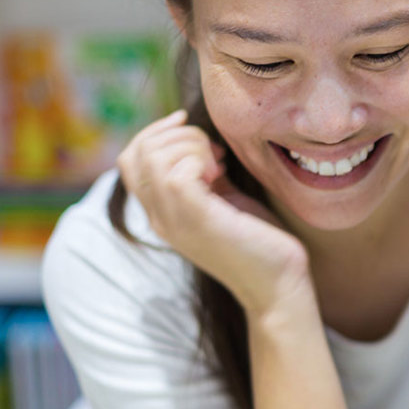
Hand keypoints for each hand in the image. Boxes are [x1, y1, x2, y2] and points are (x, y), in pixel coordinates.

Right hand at [117, 110, 312, 316]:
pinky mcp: (198, 220)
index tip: (187, 123)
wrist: (279, 285)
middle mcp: (160, 218)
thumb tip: (200, 139)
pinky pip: (178, 172)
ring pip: (154, 158)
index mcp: (162, 212)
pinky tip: (223, 173)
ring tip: (220, 163)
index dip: (155, 131)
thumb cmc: (259, 240)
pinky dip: (200, 158)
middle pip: (137, 153)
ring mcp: (174, 221)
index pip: (129, 159)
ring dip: (191, 144)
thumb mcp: (224, 199)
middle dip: (177, 134)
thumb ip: (205, 174)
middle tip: (215, 151)